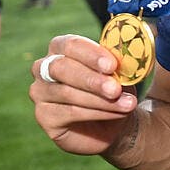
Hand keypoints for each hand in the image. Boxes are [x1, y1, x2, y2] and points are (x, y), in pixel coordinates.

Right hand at [30, 34, 138, 155]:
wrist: (112, 124)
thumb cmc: (113, 90)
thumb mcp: (120, 73)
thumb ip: (119, 63)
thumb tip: (129, 56)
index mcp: (61, 47)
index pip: (71, 45)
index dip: (91, 54)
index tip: (112, 65)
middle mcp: (44, 67)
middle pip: (62, 68)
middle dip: (92, 79)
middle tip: (116, 89)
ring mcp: (40, 92)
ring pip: (67, 93)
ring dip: (101, 100)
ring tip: (127, 104)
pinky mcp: (44, 116)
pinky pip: (69, 113)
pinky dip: (97, 113)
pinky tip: (118, 113)